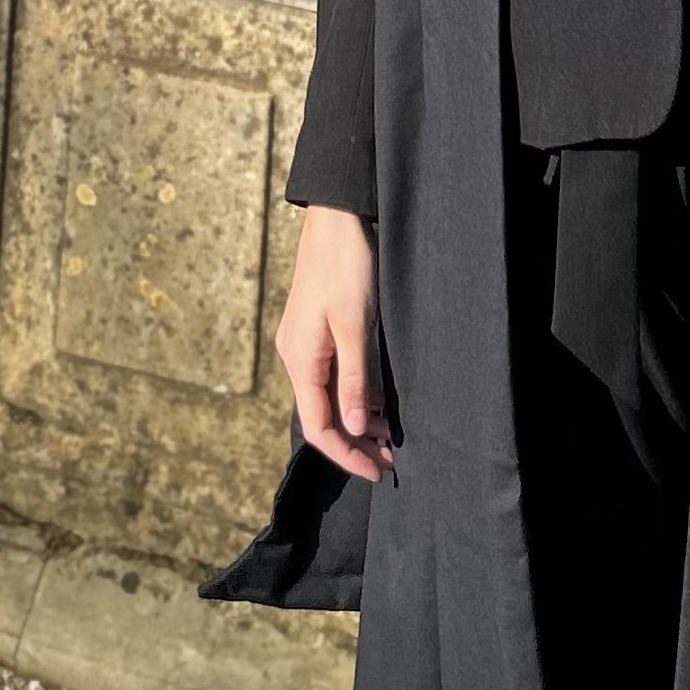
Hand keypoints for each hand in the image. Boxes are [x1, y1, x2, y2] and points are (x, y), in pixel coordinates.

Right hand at [275, 205, 391, 482]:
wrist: (337, 217)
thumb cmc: (346, 267)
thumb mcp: (356, 326)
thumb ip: (355, 379)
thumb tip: (355, 428)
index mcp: (301, 360)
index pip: (319, 427)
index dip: (347, 456)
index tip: (378, 472)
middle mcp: (297, 356)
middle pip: (322, 415)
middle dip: (356, 442)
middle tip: (392, 460)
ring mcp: (305, 343)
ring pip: (328, 396)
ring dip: (358, 419)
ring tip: (392, 435)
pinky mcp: (316, 330)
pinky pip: (332, 375)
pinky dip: (356, 393)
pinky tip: (379, 399)